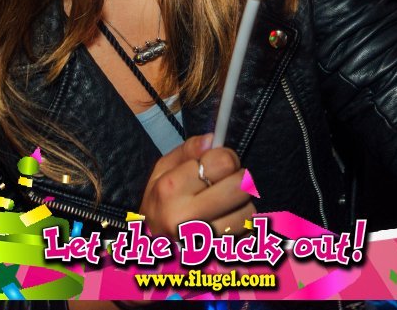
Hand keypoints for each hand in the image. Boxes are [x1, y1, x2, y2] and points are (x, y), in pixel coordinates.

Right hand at [139, 135, 255, 237]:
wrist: (148, 248)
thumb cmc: (159, 203)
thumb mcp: (162, 170)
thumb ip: (187, 150)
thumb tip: (213, 140)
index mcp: (171, 188)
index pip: (222, 162)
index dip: (227, 158)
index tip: (221, 165)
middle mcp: (185, 216)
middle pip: (240, 186)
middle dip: (238, 180)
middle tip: (228, 183)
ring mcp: (202, 242)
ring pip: (248, 212)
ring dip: (241, 206)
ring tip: (225, 207)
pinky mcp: (216, 257)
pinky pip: (247, 235)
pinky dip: (242, 228)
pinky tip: (226, 224)